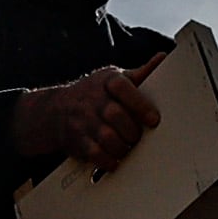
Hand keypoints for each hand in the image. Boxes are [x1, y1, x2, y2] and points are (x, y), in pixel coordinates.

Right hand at [15, 65, 162, 166]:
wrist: (55, 110)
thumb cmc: (93, 94)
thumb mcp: (113, 79)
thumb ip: (139, 74)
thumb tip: (162, 58)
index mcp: (106, 81)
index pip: (121, 87)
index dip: (139, 104)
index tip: (154, 119)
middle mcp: (92, 99)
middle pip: (115, 115)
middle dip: (132, 130)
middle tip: (137, 136)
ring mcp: (83, 120)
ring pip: (106, 137)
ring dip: (123, 147)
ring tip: (127, 147)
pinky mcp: (77, 140)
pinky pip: (95, 154)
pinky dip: (109, 160)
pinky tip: (115, 159)